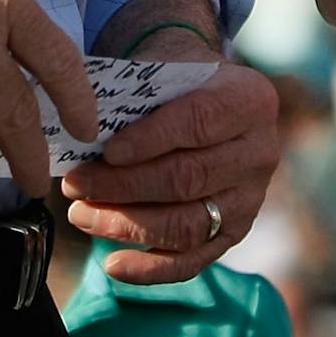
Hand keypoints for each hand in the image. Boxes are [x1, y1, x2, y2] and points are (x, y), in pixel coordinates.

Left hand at [59, 61, 280, 284]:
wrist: (211, 99)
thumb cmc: (179, 81)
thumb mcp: (168, 68)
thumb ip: (138, 93)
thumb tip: (85, 125)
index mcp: (249, 100)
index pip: (198, 122)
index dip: (150, 140)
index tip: (106, 152)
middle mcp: (260, 152)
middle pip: (188, 178)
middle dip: (124, 186)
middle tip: (76, 185)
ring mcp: (249, 198)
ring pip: (188, 224)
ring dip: (128, 225)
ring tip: (82, 215)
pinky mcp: (234, 233)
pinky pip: (193, 259)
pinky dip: (151, 268)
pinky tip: (113, 265)